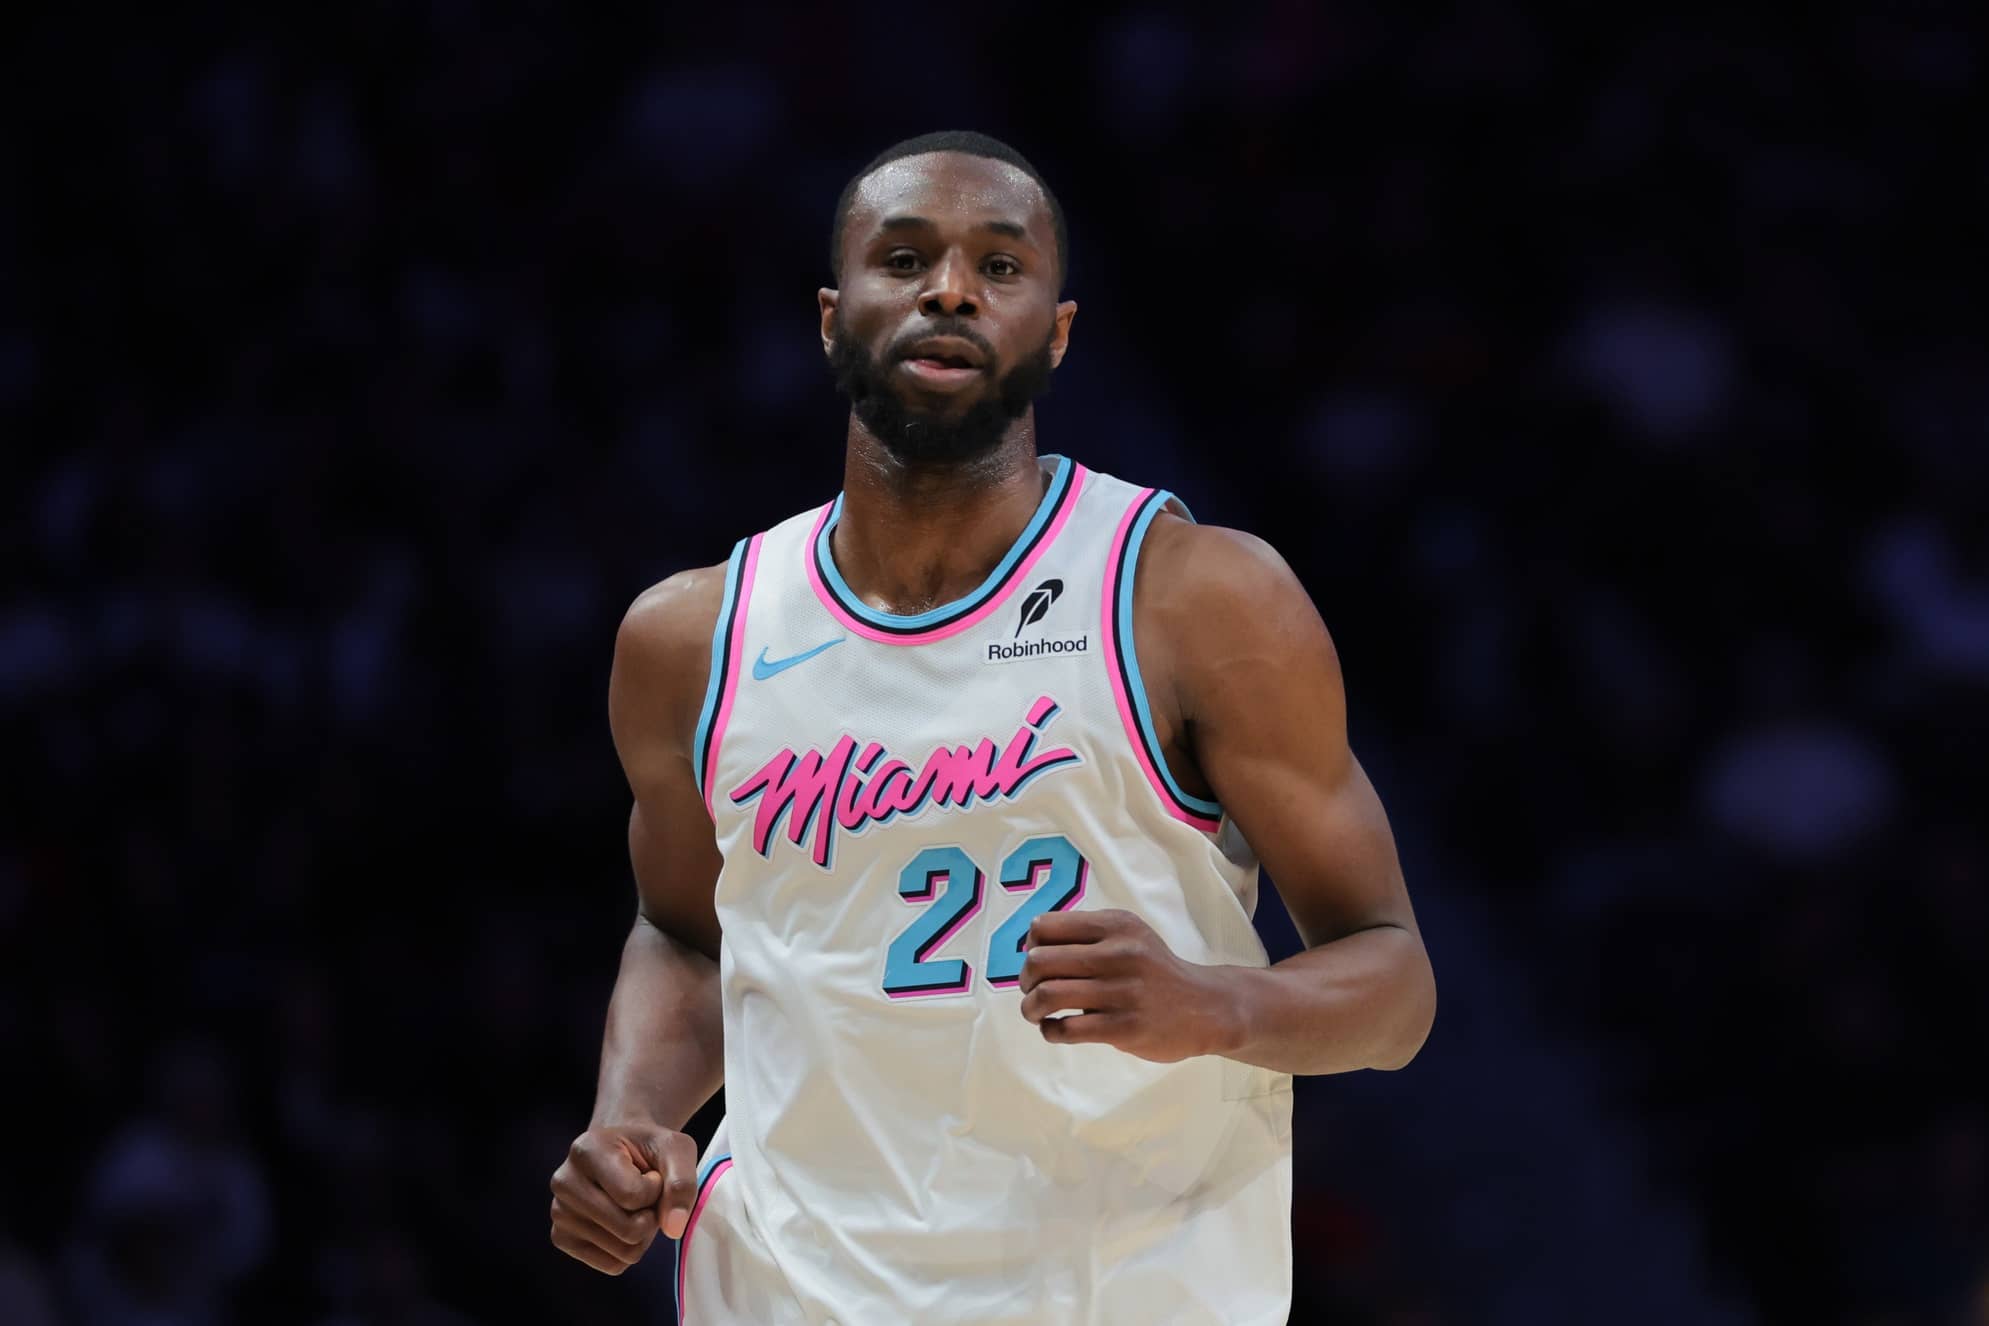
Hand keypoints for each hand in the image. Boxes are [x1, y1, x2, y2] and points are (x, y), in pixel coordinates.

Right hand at [549, 1123, 699, 1274]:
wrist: (622, 1150)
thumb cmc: (649, 1149)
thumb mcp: (676, 1150)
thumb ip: (682, 1183)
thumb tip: (674, 1228)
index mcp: (586, 1150)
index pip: (633, 1196)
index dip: (657, 1190)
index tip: (651, 1173)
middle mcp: (563, 1182)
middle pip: (628, 1229)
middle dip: (651, 1215)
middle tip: (645, 1193)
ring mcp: (559, 1213)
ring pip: (623, 1251)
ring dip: (643, 1233)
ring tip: (634, 1205)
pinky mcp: (561, 1238)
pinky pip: (613, 1265)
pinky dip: (629, 1249)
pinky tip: (622, 1220)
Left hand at [1018, 909, 1242, 1062]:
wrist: (1205, 1007)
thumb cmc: (1155, 971)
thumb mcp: (1129, 937)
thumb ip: (1087, 936)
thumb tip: (1029, 948)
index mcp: (1115, 926)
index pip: (1045, 927)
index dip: (1031, 946)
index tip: (1040, 961)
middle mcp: (1119, 954)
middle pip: (1040, 961)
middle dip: (1026, 979)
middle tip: (1033, 990)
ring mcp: (1122, 992)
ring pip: (1048, 996)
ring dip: (1031, 1007)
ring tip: (1036, 1013)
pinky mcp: (1124, 1027)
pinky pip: (1067, 1029)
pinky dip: (1050, 1031)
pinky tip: (1056, 1030)